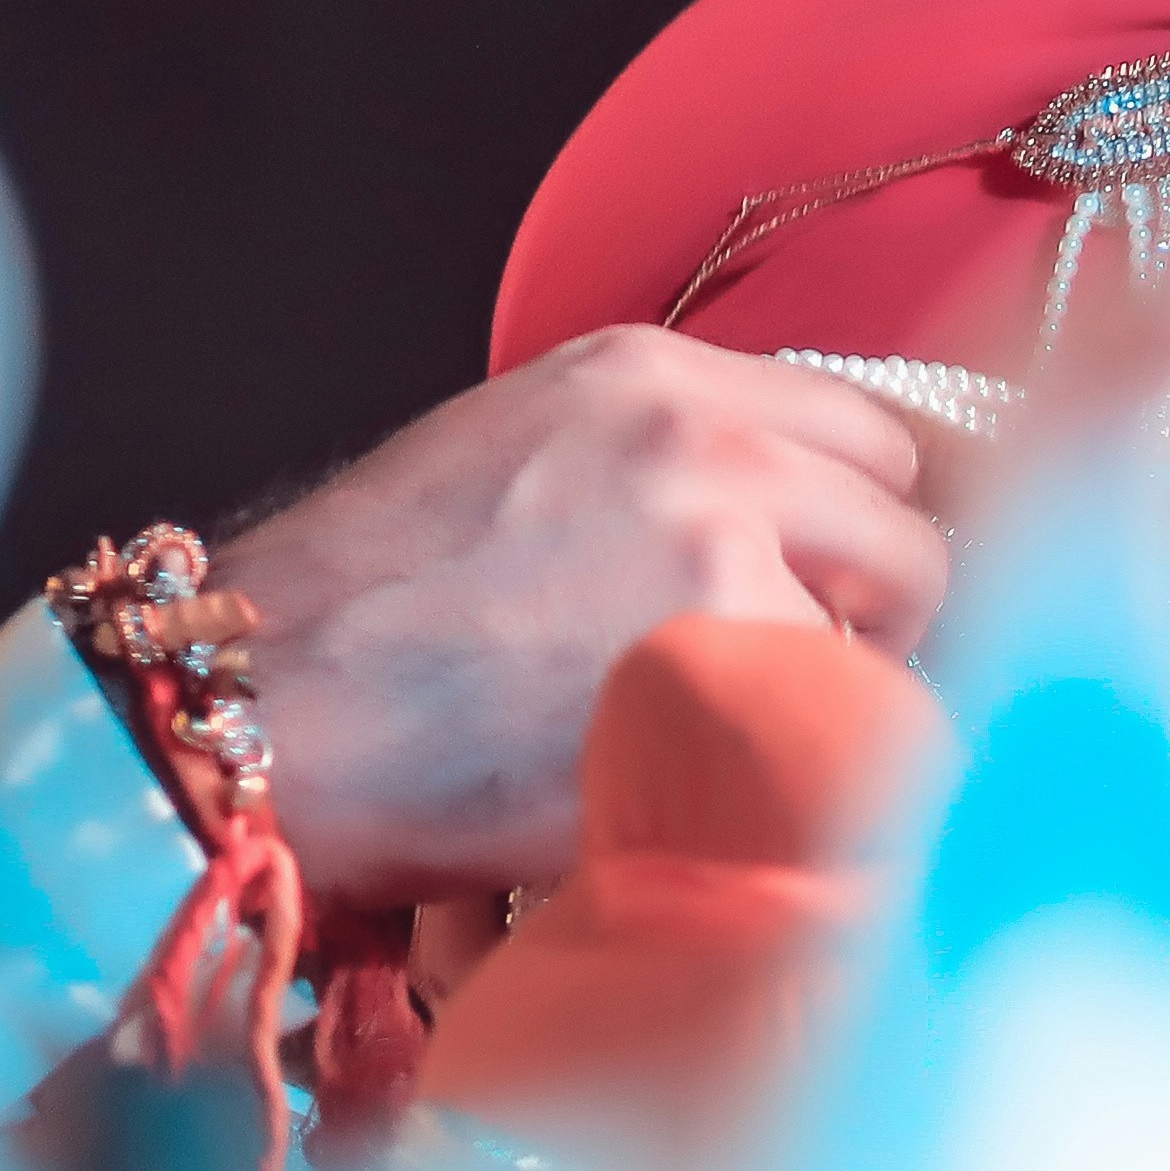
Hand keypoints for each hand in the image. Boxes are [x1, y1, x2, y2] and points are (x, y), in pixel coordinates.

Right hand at [221, 330, 941, 900]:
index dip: (849, 528)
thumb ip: (658, 475)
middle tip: (802, 683)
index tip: (831, 587)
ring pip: (891, 639)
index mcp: (647, 376)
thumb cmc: (358, 616)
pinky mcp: (727, 662)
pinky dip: (804, 777)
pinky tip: (709, 794)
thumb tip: (778, 537)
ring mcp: (724, 548)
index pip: (858, 433)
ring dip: (836, 698)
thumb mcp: (516, 465)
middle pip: (903, 526)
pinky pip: (849, 734)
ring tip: (726, 746)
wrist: (266, 706)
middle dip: (876, 614)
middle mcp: (702, 439)